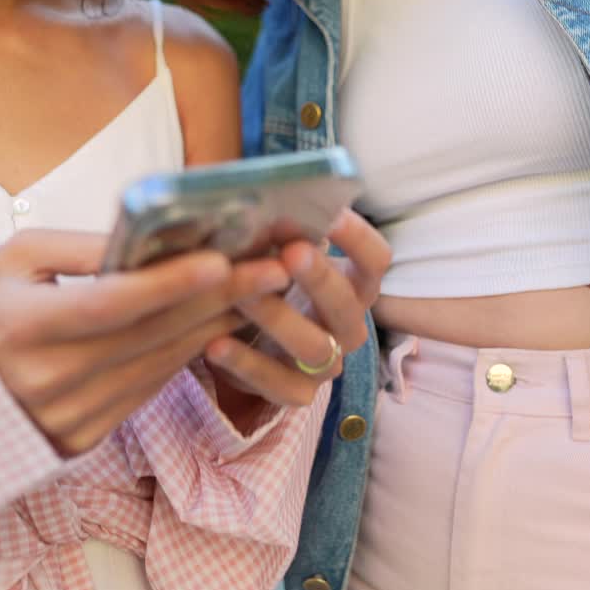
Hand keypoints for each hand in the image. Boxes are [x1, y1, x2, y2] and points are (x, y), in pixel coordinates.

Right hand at [0, 229, 289, 454]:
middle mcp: (48, 382)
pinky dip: (189, 353)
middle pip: (150, 335)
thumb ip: (79, 249)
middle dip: (219, 298)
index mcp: (22, 330)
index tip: (222, 260)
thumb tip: (149, 236)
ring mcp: (69, 417)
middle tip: (270, 267)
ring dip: (216, 325)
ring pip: (161, 364)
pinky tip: (222, 322)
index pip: (110, 305)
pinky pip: (150, 389)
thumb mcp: (16, 263)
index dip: (169, 284)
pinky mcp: (85, 437)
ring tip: (261, 290)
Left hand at [204, 209, 390, 408]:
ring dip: (277, 316)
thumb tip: (250, 194)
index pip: (376, 260)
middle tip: (291, 251)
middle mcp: (348, 326)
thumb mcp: (274, 256)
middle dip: (319, 276)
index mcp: (354, 286)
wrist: (249, 347)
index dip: (358, 237)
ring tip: (242, 292)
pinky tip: (214, 343)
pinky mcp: (296, 394)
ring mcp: (326, 365)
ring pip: (314, 346)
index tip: (329, 212)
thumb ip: (273, 232)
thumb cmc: (268, 286)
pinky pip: (277, 384)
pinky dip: (244, 364)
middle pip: (347, 302)